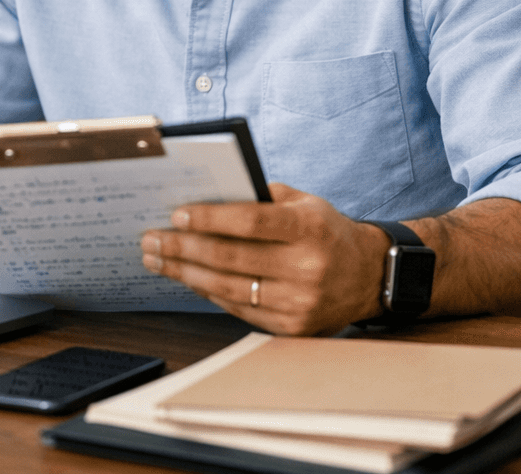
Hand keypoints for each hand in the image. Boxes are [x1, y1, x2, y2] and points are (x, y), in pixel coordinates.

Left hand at [139, 183, 388, 335]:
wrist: (369, 277)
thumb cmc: (326, 232)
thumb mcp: (305, 203)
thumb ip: (262, 197)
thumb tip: (207, 193)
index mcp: (309, 228)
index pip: (250, 221)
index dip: (209, 218)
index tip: (176, 214)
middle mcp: (306, 268)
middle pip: (230, 258)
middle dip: (182, 247)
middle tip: (150, 238)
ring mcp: (299, 302)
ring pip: (227, 288)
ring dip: (183, 272)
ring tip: (155, 258)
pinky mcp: (292, 328)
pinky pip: (237, 309)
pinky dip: (206, 291)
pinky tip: (185, 276)